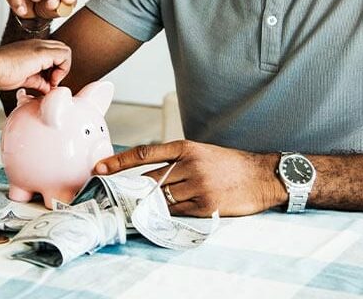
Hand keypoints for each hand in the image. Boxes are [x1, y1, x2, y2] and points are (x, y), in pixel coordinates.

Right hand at [0, 39, 70, 92]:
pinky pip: (64, 55)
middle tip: (51, 81)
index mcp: (33, 48)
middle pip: (62, 50)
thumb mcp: (25, 78)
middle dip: (62, 68)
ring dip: (63, 68)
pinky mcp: (41, 52)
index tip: (48, 82)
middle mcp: (38, 44)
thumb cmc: (1, 73)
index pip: (55, 53)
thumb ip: (38, 81)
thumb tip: (47, 88)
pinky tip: (50, 81)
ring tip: (50, 82)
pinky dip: (62, 69)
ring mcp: (40, 46)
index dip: (56, 68)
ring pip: (65, 51)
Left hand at [94, 140, 285, 216]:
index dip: (118, 161)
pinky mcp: (205, 205)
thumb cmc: (229, 164)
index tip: (99, 168)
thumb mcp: (200, 152)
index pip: (144, 153)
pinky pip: (177, 212)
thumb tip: (145, 175)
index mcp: (185, 148)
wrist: (262, 176)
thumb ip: (175, 161)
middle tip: (116, 196)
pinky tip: (162, 214)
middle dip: (132, 189)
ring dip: (149, 204)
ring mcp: (197, 186)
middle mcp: (189, 165)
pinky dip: (167, 214)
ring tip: (137, 207)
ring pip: (161, 197)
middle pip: (149, 179)